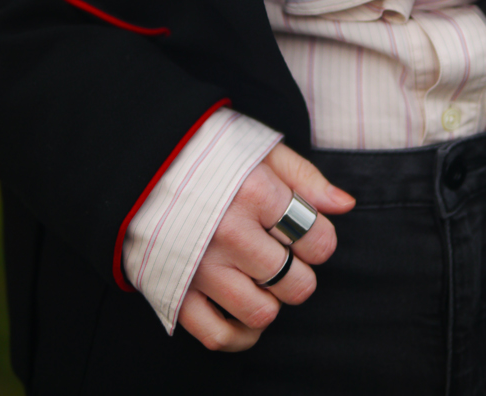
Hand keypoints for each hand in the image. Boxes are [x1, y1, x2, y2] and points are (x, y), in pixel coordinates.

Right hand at [178, 142, 354, 350]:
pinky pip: (218, 335)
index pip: (318, 240)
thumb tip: (344, 205)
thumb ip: (305, 177)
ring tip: (261, 276)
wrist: (140, 159)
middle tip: (283, 253)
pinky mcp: (175, 289)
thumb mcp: (260, 149)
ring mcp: (201, 266)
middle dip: (300, 272)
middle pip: (297, 283)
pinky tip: (243, 309)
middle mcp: (230, 233)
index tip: (304, 230)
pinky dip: (239, 334)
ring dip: (271, 300)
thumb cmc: (207, 150)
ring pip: (262, 313)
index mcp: (255, 193)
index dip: (320, 239)